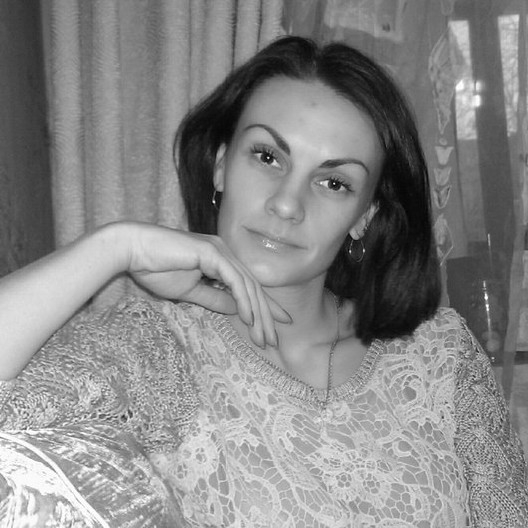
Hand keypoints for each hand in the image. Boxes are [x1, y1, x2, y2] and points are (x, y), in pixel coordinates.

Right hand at [122, 222, 289, 347]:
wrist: (132, 250)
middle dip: (266, 315)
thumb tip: (236, 310)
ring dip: (258, 313)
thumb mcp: (190, 292)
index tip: (275, 327)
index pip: (248, 286)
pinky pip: (234, 280)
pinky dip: (244, 300)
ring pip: (248, 285)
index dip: (264, 307)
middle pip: (253, 287)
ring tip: (264, 337)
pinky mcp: (211, 252)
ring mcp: (220, 250)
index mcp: (221, 260)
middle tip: (274, 340)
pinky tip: (249, 319)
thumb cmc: (156, 269)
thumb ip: (214, 299)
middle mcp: (225, 253)